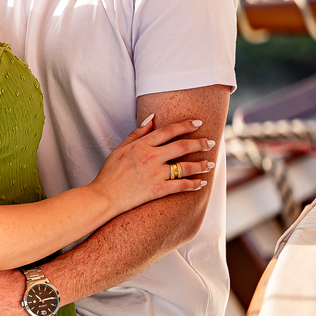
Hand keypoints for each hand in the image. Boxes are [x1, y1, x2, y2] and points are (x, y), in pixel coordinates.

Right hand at [91, 115, 214, 215]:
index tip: (197, 123)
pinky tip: (201, 183)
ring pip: (185, 167)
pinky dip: (193, 184)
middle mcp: (151, 157)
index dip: (185, 125)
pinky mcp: (158, 189)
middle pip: (182, 146)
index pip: (168, 131)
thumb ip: (137, 133)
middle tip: (211, 142)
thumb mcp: (120, 148)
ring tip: (211, 163)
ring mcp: (155, 174)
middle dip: (200, 143)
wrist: (104, 196)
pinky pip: (181, 185)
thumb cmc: (110, 172)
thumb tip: (152, 119)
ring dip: (201, 164)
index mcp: (141, 145)